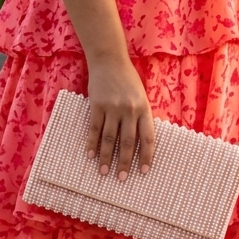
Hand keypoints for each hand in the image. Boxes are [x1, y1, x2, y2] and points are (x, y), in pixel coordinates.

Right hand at [85, 54, 154, 180]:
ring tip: (103, 172)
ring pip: (109, 138)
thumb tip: (141, 142)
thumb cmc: (128, 80)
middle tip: (122, 178)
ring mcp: (112, 108)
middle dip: (125, 162)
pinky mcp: (97, 106)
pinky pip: (94, 128)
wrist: (109, 60)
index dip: (146, 156)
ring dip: (106, 157)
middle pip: (128, 142)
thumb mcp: (141, 96)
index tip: (144, 171)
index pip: (147, 138)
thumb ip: (141, 116)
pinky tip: (90, 155)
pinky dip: (92, 143)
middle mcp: (129, 110)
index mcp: (144, 109)